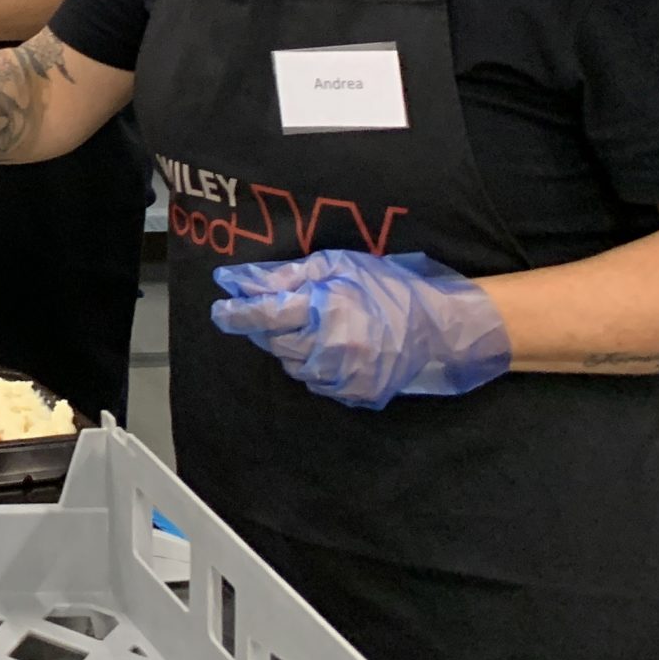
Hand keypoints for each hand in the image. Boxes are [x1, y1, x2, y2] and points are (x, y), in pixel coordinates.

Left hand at [211, 249, 510, 409]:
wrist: (438, 327)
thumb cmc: (387, 287)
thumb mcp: (338, 265)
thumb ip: (288, 275)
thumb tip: (241, 281)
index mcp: (325, 311)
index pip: (265, 316)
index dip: (237, 313)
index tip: (220, 309)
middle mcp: (330, 348)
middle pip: (274, 343)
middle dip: (267, 326)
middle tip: (278, 310)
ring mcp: (343, 376)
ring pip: (292, 365)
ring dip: (291, 347)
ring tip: (313, 326)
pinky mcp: (355, 394)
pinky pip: (316, 383)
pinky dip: (313, 366)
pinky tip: (330, 347)